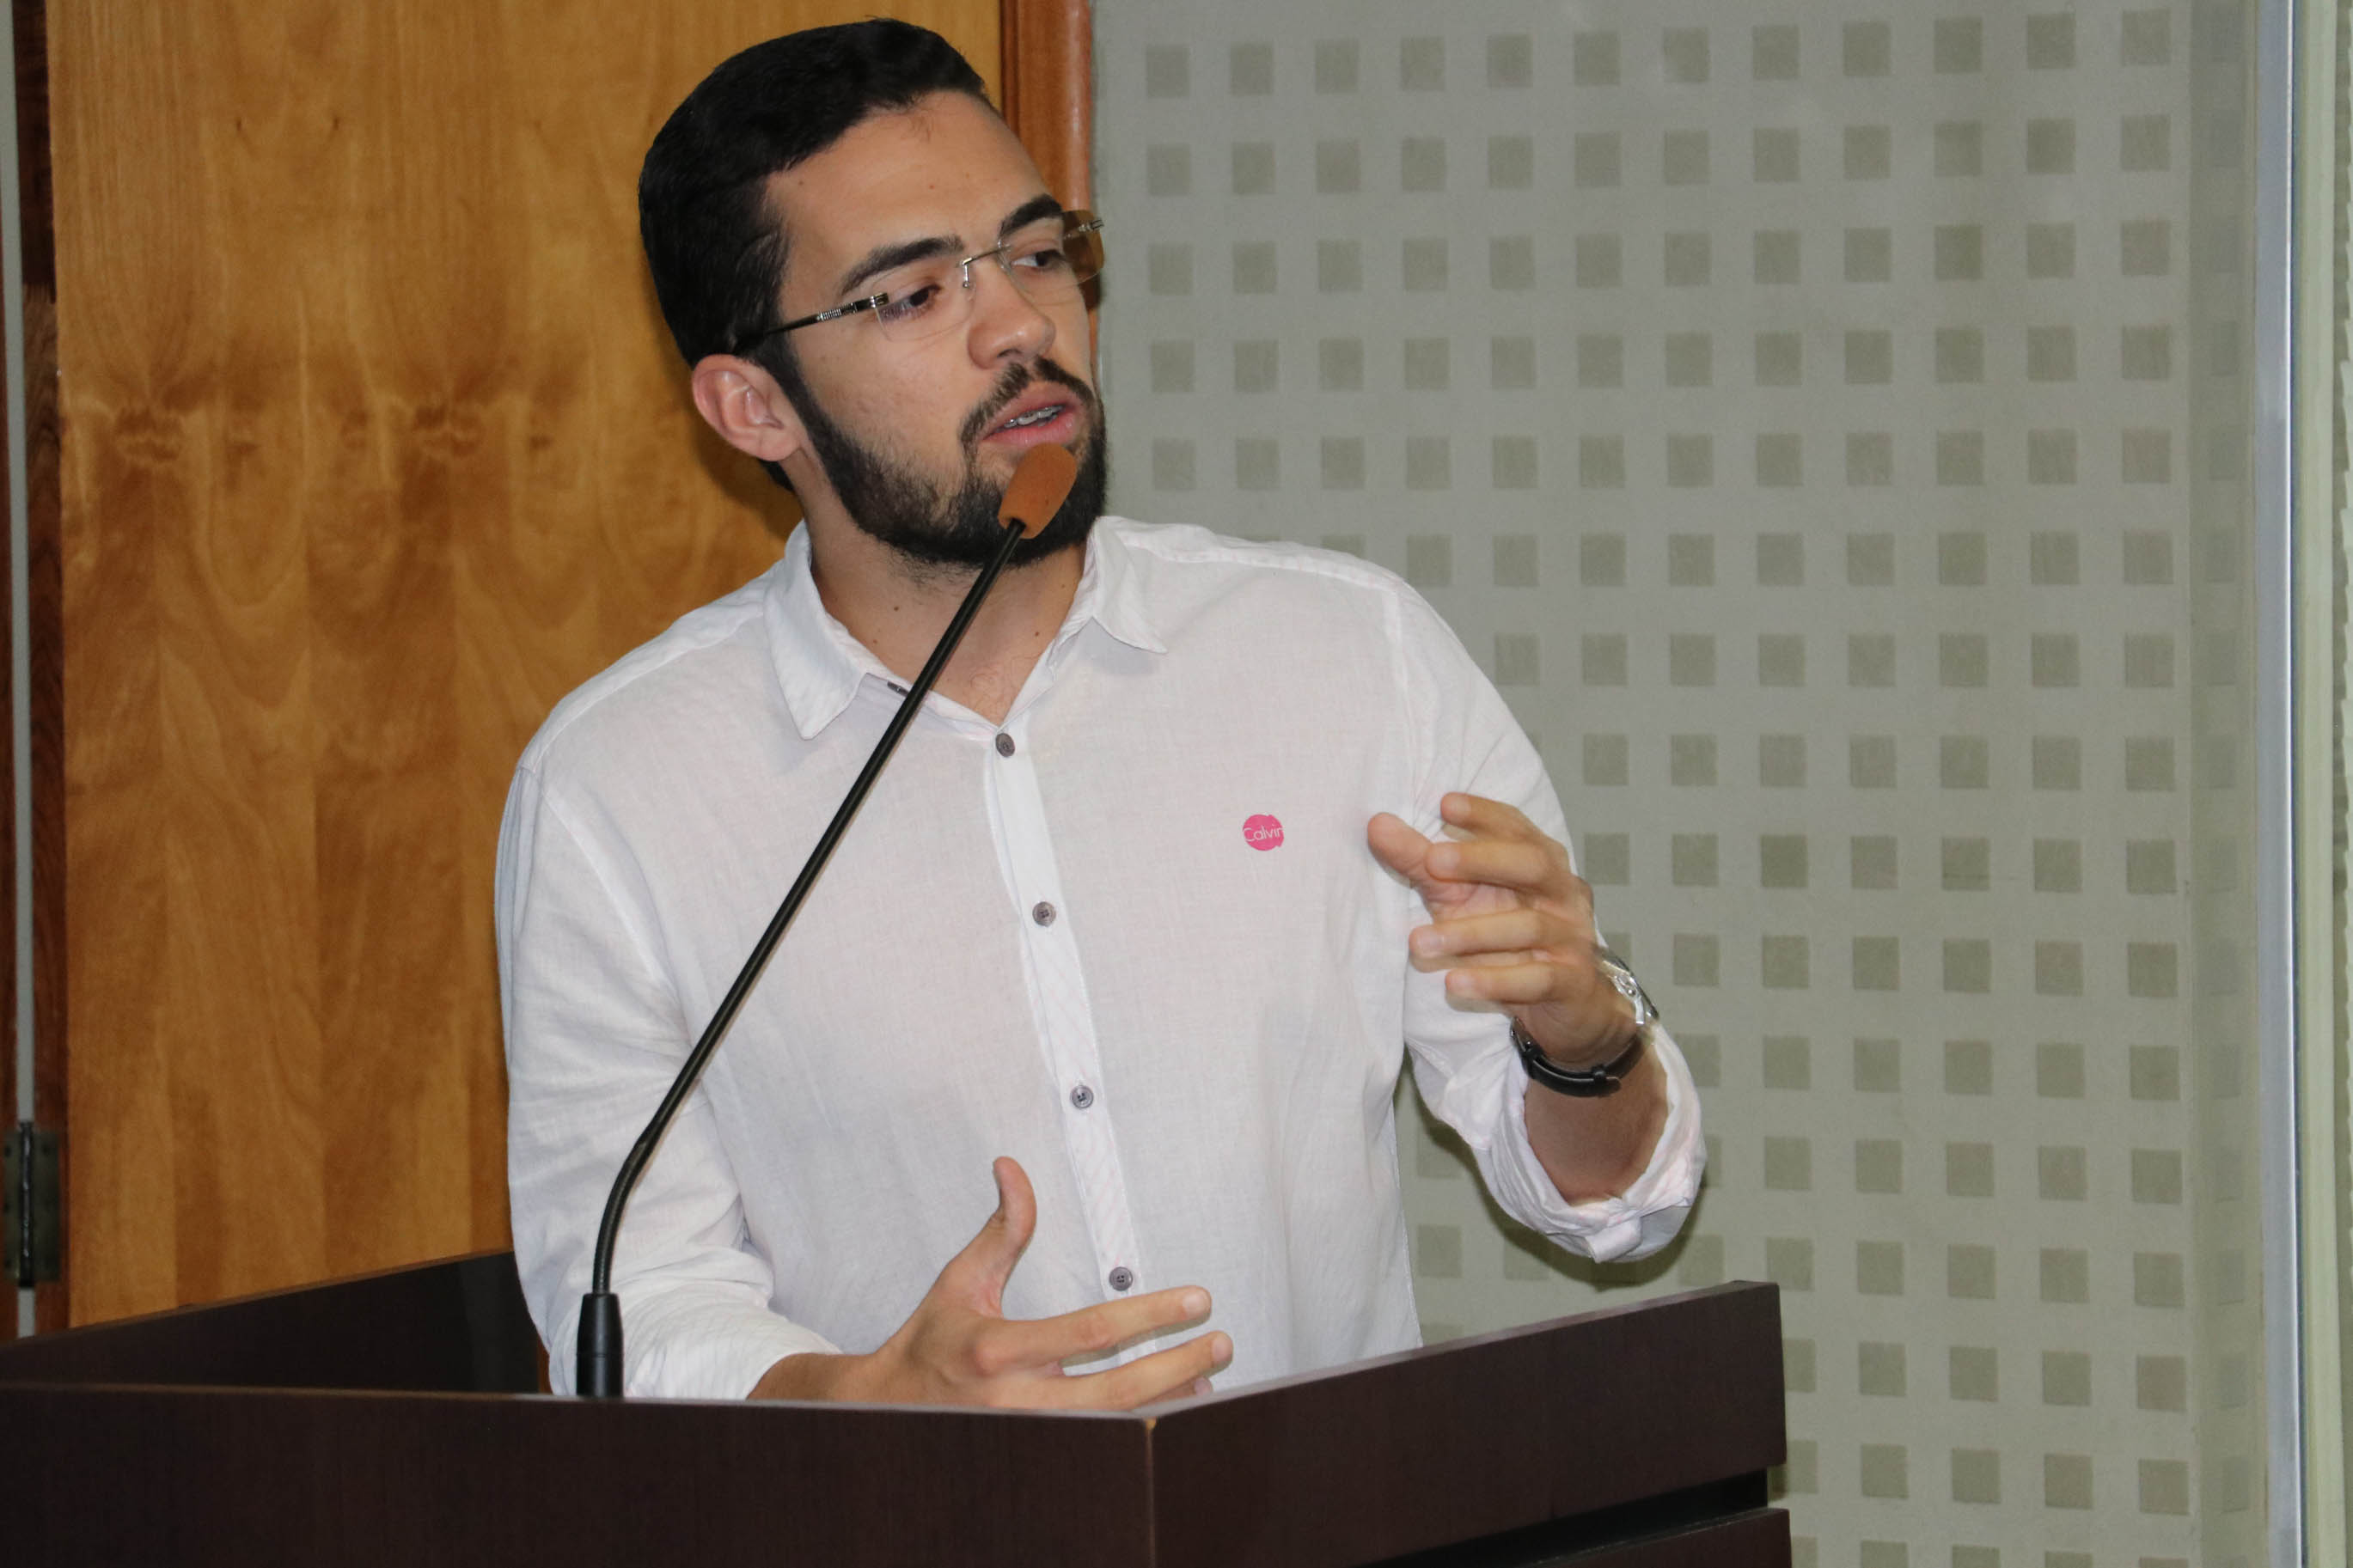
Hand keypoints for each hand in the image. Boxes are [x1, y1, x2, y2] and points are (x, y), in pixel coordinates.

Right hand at [753, 1157, 1229, 1407]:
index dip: (1151, 1315)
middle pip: (1117, 1392)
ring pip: (1117, 1428)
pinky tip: (1175, 1407)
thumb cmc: (931, 1342)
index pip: (1090, 1332)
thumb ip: (1001, 1230)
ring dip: (1170, 1402)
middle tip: (1222, 1341)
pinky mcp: (1037, 1458)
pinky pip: (1105, 1447)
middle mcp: (1015, 1402)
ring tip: (1210, 1377)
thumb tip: (1013, 1167)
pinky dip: (1145, 1428)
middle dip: (1178, 1366)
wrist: (885, 1413)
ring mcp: (1029, 1438)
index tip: (1198, 1299)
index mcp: (996, 1350)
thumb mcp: (960, 1281)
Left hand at [1367, 792, 1634, 1069]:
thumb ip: (1422, 862)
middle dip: (1482, 859)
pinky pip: (1535, 980)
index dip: (1484, 814)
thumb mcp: (1460, 896)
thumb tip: (1377, 824)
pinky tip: (1454, 982)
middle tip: (1434, 860)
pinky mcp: (1571, 983)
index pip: (1517, 828)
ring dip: (1470, 933)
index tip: (1444, 803)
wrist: (1567, 1001)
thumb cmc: (1506, 937)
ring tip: (1418, 942)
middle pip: (1532, 865)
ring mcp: (1571, 938)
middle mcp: (1563, 893)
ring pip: (1527, 927)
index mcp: (1541, 862)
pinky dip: (1494, 980)